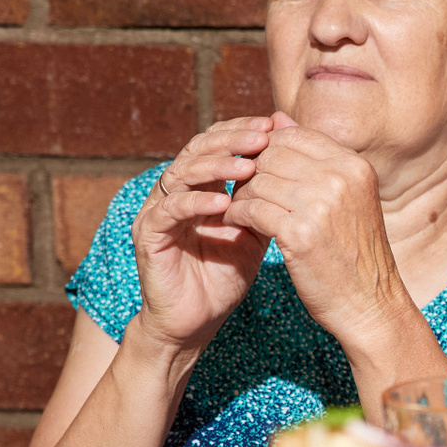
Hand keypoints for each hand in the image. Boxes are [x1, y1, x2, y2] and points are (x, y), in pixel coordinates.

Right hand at [130, 117, 272, 350]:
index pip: (217, 143)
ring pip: (181, 173)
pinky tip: (223, 202)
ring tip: (248, 165)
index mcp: (200, 185)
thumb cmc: (225, 275)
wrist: (196, 320)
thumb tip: (299, 166)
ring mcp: (158, 210)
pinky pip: (170, 210)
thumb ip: (268, 200)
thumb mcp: (256, 233)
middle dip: (231, 140)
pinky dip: (196, 203)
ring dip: (216, 166)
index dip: (243, 131)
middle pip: (198, 149)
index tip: (275, 126)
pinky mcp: (148, 234)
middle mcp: (175, 190)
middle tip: (263, 136)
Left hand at [222, 113, 414, 353]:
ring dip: (240, 194)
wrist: (371, 304)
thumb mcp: (347, 197)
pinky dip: (237, 215)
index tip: (257, 170)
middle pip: (272, 154)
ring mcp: (320, 205)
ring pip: (257, 180)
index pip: (295, 136)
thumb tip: (277, 117)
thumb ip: (315, 158)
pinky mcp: (299, 234)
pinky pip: (250, 209)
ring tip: (237, 208)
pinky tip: (236, 224)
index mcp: (354, 166)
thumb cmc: (355, 254)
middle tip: (241, 190)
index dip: (267, 149)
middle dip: (250, 170)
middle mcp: (340, 178)